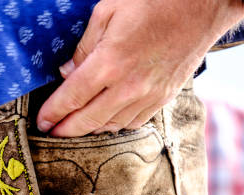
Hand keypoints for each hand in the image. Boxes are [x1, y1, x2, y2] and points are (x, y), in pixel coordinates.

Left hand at [37, 0, 243, 136]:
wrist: (202, 7)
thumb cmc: (152, 2)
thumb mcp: (108, 11)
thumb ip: (84, 47)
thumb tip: (67, 73)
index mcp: (110, 63)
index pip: (71, 98)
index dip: (52, 113)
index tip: (41, 122)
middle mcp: (128, 86)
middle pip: (87, 120)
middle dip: (65, 130)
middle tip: (51, 132)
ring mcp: (148, 96)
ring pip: (109, 126)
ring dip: (88, 129)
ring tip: (73, 127)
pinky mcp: (163, 98)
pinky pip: (132, 123)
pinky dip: (113, 126)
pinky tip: (103, 122)